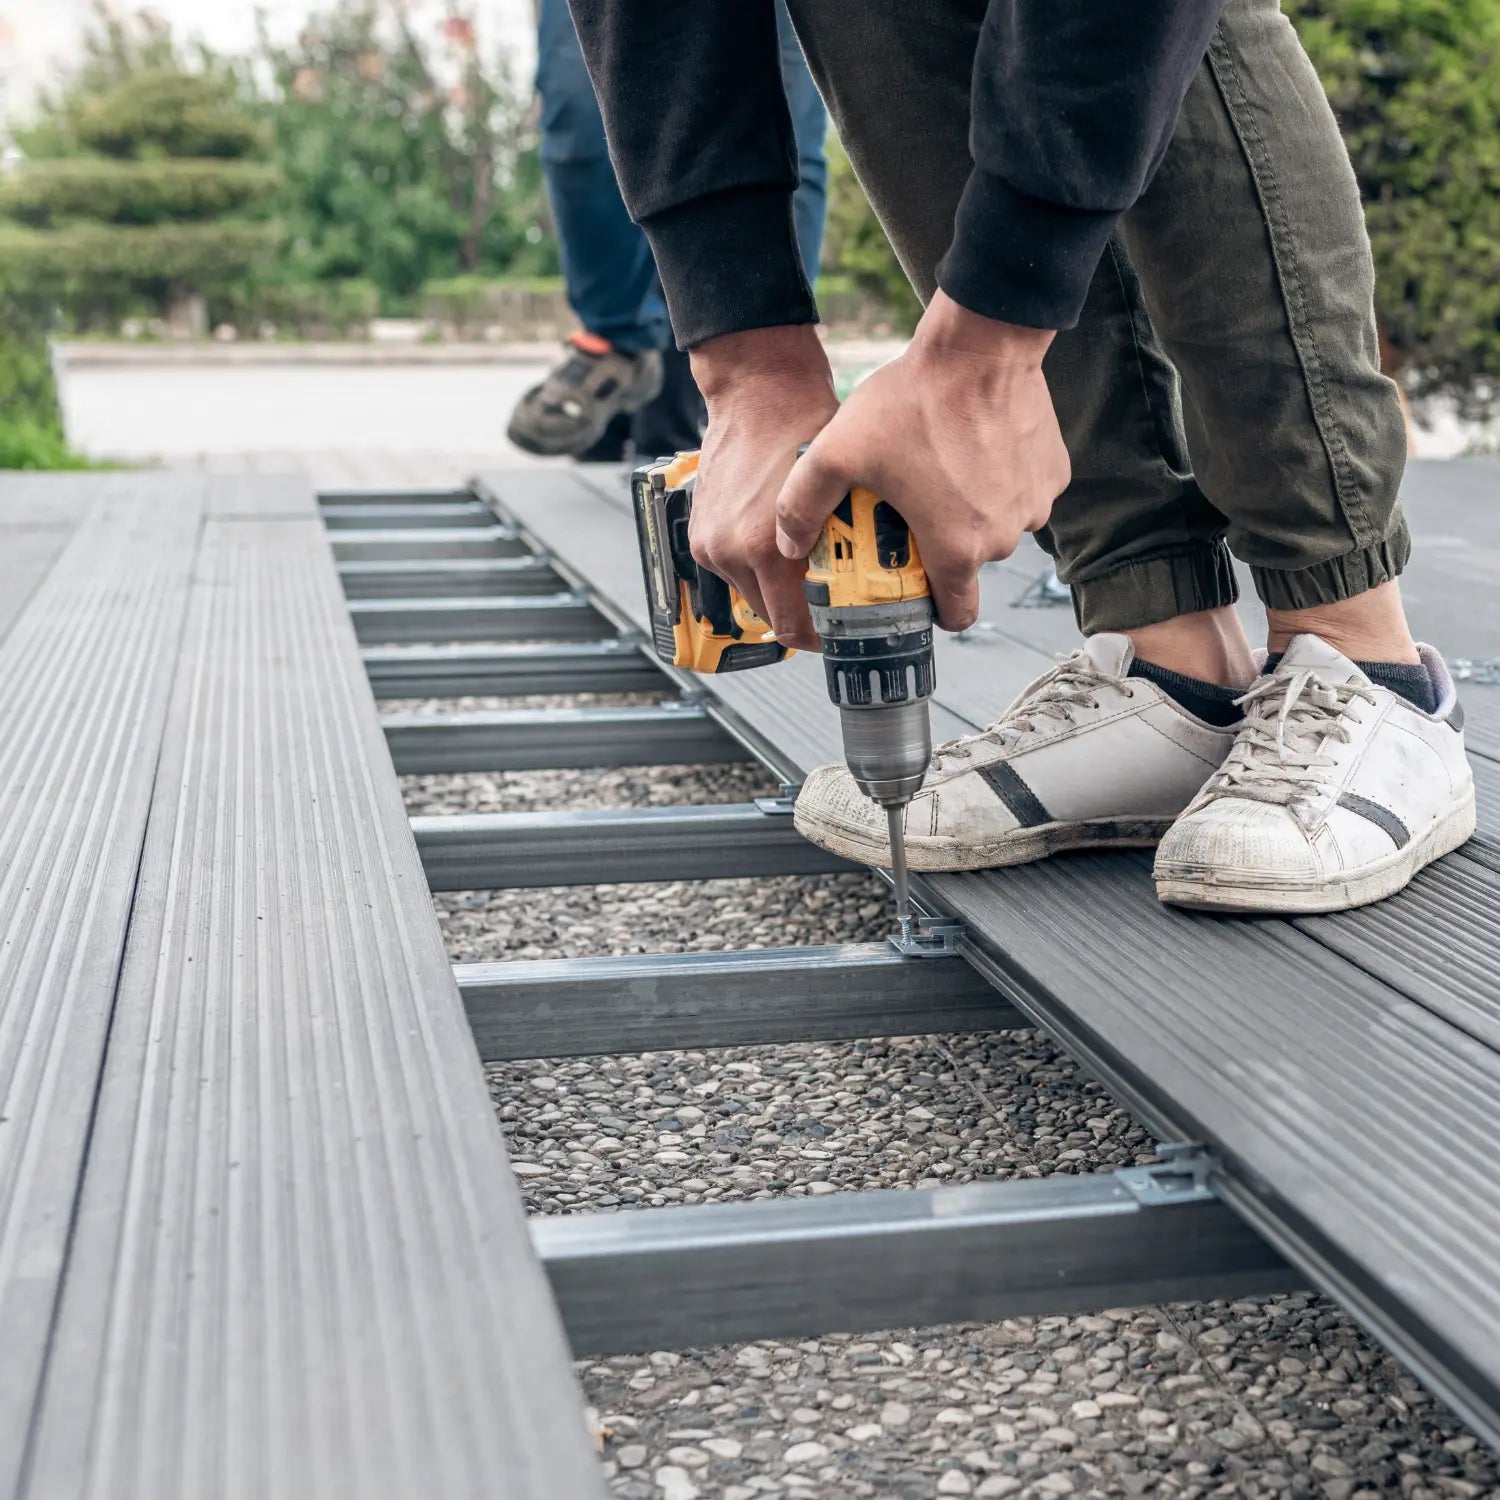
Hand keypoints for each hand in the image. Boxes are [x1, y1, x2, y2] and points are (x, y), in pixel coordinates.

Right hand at [686, 324, 839, 650]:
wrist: (757, 392)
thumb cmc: (801, 426)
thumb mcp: (838, 495)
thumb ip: (842, 548)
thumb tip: (869, 586)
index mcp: (763, 549)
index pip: (791, 626)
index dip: (819, 637)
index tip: (838, 634)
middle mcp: (729, 553)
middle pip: (770, 616)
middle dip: (800, 612)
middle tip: (832, 603)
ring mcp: (710, 545)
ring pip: (751, 593)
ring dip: (777, 588)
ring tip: (807, 569)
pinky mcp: (700, 535)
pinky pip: (733, 570)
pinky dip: (756, 567)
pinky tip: (780, 546)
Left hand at [775, 291, 1068, 632]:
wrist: (981, 343)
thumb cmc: (913, 401)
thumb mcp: (837, 452)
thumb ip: (801, 505)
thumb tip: (788, 546)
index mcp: (957, 549)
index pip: (956, 615)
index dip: (934, 610)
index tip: (916, 591)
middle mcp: (1003, 537)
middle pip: (972, 564)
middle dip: (946, 545)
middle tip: (915, 509)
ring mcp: (1034, 504)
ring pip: (998, 526)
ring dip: (974, 511)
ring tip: (944, 470)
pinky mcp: (1053, 473)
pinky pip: (1022, 491)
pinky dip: (1002, 480)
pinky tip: (976, 449)